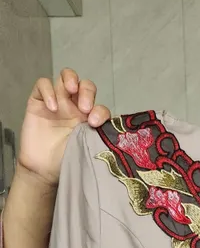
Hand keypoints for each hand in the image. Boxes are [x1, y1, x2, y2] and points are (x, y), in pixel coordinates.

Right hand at [17, 68, 111, 186]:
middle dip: (87, 92)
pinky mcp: (38, 101)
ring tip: (71, 90)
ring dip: (70, 79)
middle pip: (85, 85)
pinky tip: (52, 107)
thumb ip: (97, 137)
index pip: (100, 106)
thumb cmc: (66, 161)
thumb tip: (113, 135)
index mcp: (89, 119)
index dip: (100, 111)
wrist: (43, 170)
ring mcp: (57, 102)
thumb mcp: (86, 149)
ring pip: (66, 77)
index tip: (95, 123)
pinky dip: (48, 91)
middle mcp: (75, 107)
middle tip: (85, 107)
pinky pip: (43, 84)